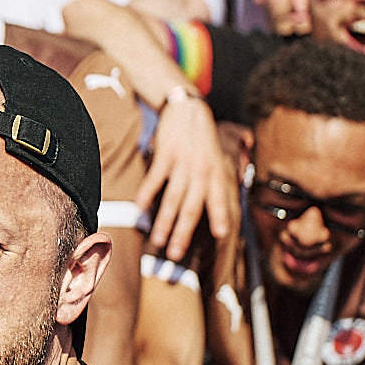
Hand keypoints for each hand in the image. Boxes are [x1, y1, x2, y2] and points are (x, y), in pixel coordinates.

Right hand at [137, 91, 234, 261]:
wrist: (188, 109)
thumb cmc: (202, 140)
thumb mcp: (218, 160)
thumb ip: (218, 184)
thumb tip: (224, 211)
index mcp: (217, 174)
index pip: (219, 200)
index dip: (220, 217)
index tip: (221, 236)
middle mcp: (202, 171)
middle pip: (192, 208)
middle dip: (183, 233)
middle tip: (175, 255)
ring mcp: (183, 164)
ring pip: (173, 199)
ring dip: (164, 222)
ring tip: (157, 242)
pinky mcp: (166, 155)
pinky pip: (155, 180)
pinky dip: (147, 195)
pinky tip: (140, 209)